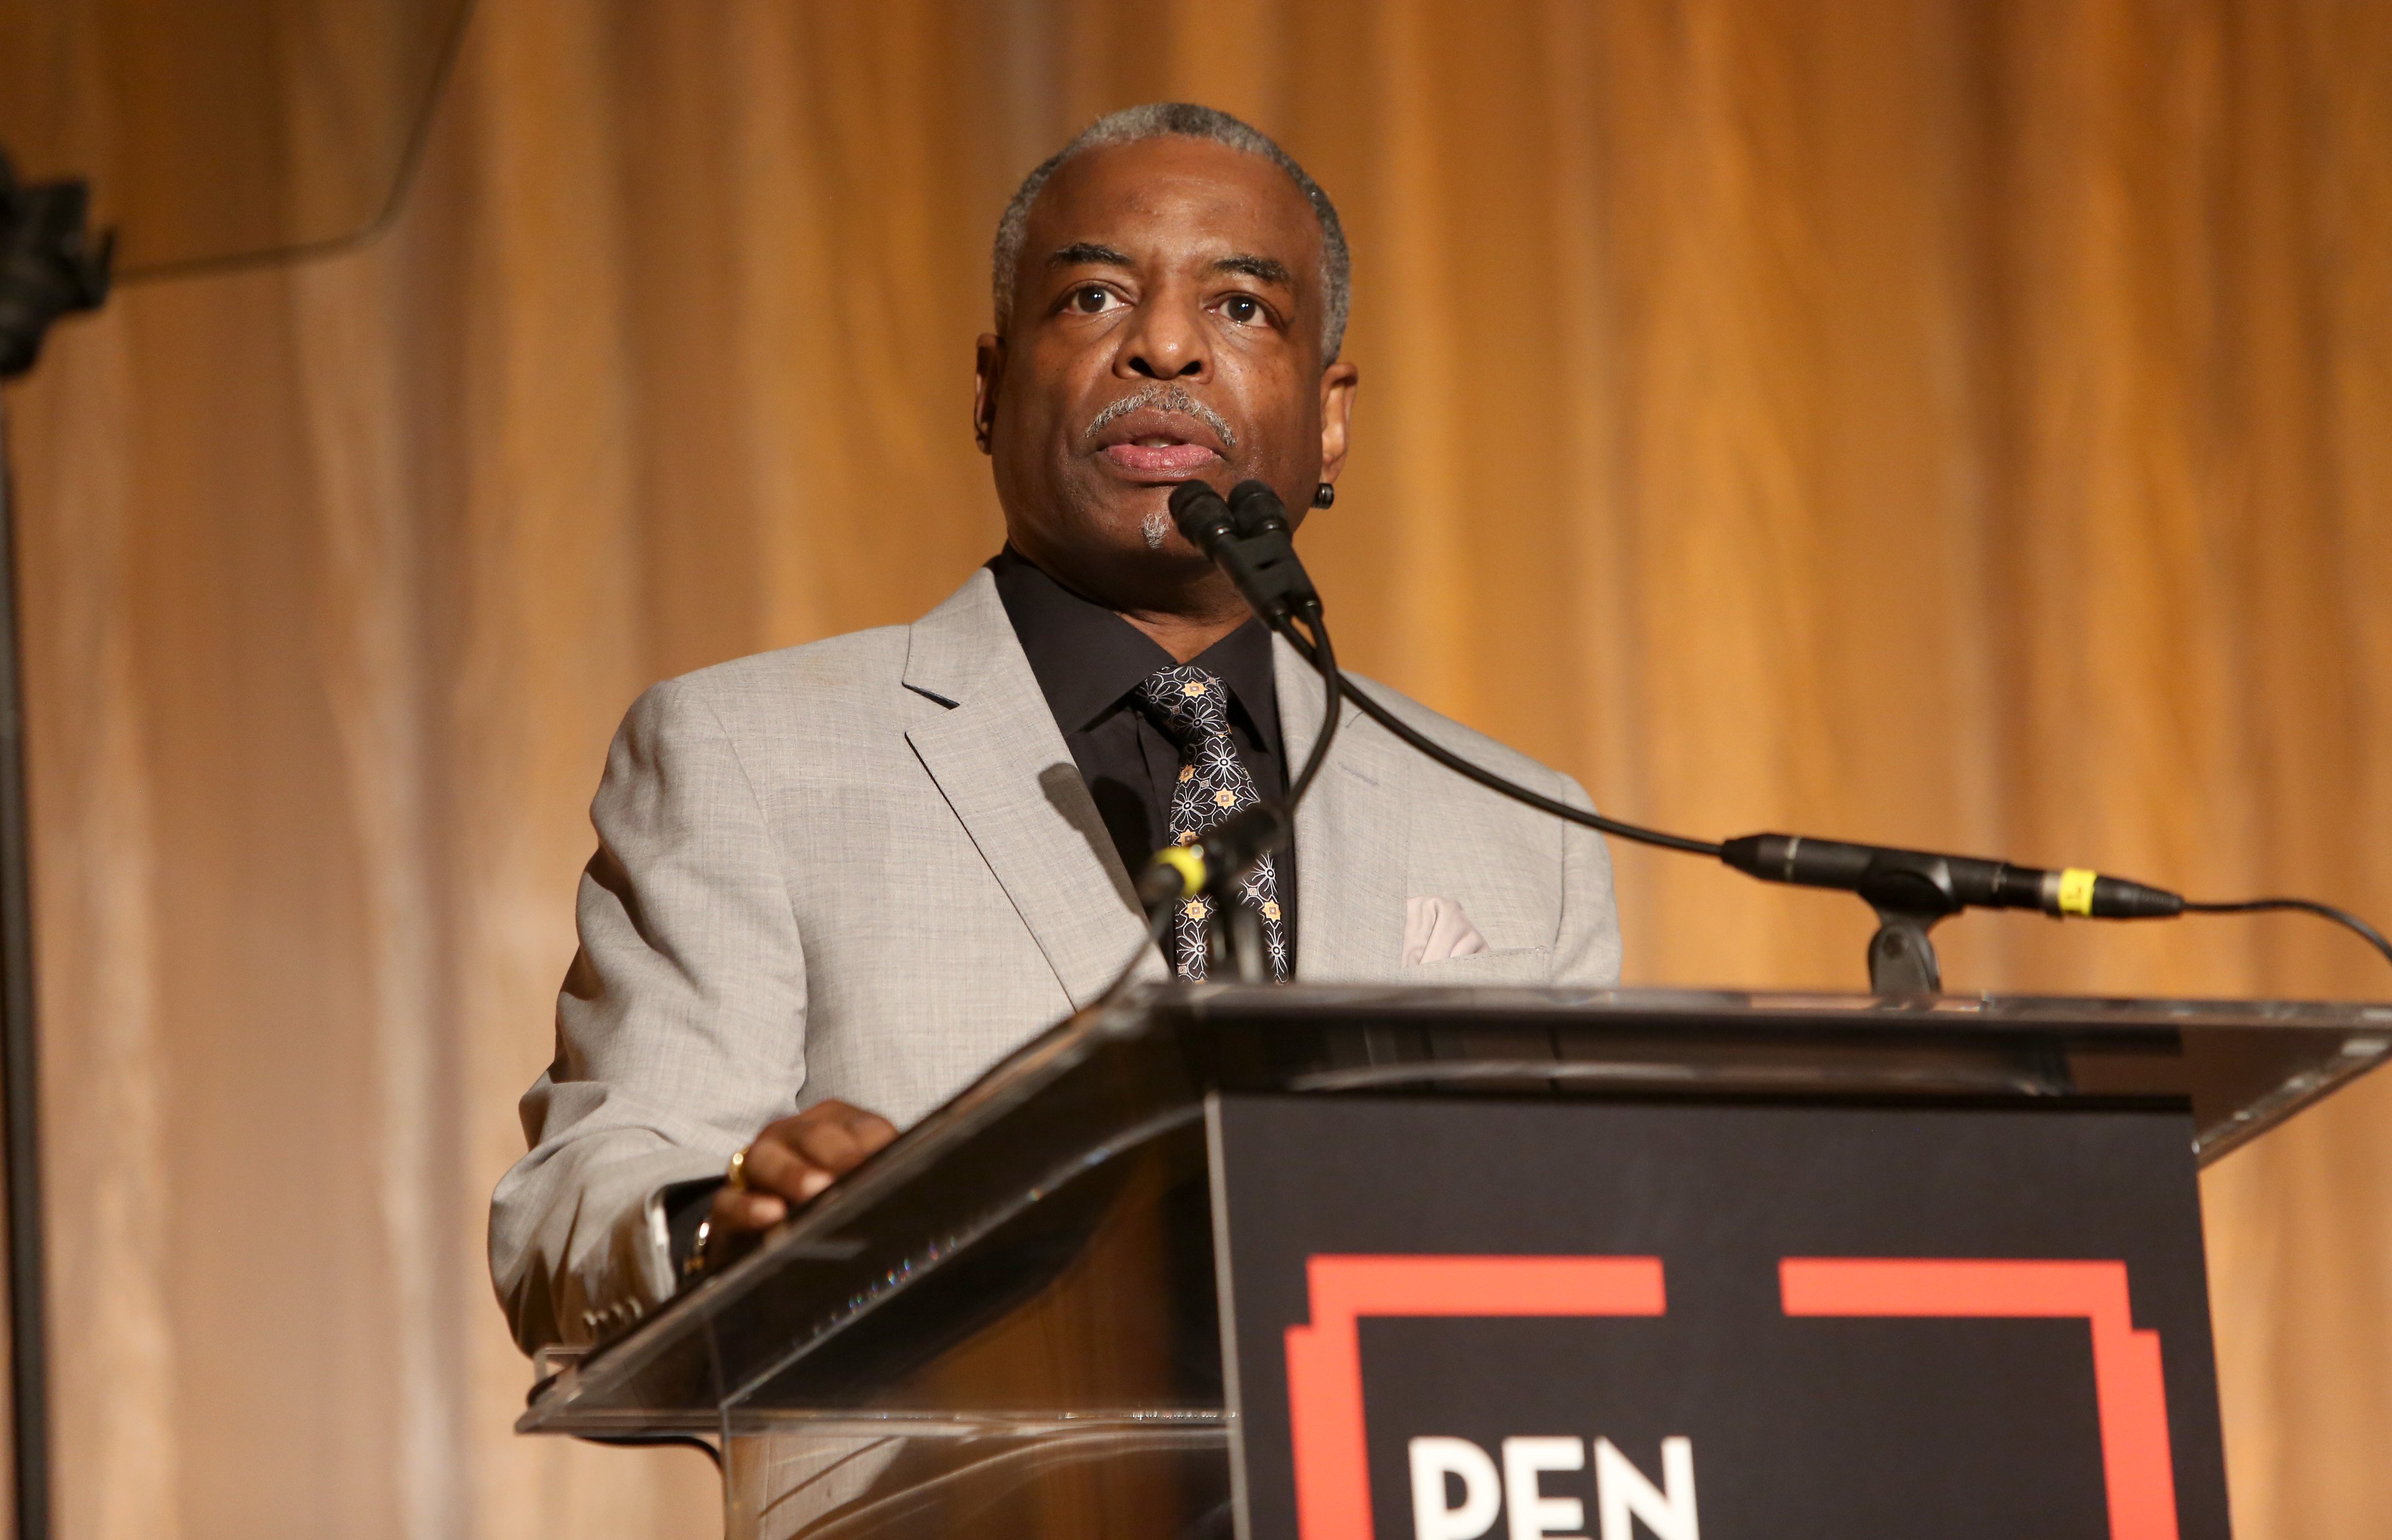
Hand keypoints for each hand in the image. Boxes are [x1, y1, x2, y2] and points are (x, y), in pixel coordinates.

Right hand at [703, 1100, 896, 1264]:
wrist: (758, 1233)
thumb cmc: (823, 1205)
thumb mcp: (856, 1187)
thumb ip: (883, 1177)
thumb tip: (916, 1187)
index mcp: (832, 1125)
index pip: (862, 1126)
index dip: (878, 1142)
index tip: (896, 1160)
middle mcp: (790, 1137)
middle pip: (814, 1134)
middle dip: (837, 1153)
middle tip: (855, 1174)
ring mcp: (754, 1168)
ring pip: (767, 1158)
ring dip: (793, 1173)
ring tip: (816, 1191)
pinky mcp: (726, 1207)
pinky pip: (730, 1200)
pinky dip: (749, 1206)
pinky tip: (772, 1214)